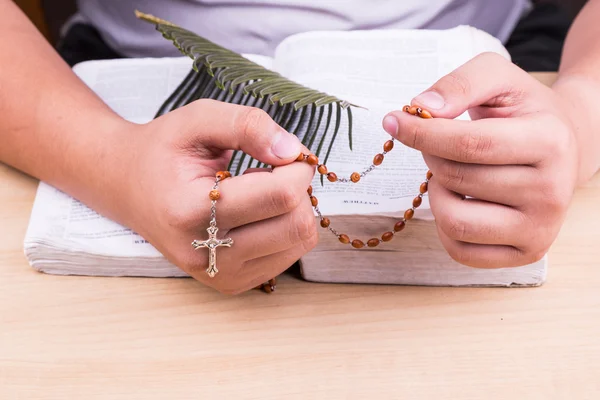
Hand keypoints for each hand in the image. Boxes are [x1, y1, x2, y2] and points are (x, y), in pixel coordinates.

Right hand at [123, 99, 317, 293]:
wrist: (127, 187)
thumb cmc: (163, 150)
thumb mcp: (198, 119)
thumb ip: (247, 125)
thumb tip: (293, 151)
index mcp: (191, 211)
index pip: (280, 195)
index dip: (298, 166)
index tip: (285, 150)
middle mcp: (205, 254)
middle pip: (296, 224)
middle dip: (298, 188)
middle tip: (270, 169)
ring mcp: (219, 275)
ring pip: (299, 242)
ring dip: (293, 209)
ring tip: (258, 191)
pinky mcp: (231, 283)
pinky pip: (289, 255)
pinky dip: (284, 227)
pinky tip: (255, 213)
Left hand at [383, 52, 578, 267]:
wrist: (565, 148)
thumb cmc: (524, 112)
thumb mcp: (498, 78)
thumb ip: (460, 84)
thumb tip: (421, 108)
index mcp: (549, 142)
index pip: (468, 144)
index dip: (422, 133)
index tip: (395, 122)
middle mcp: (551, 192)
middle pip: (457, 180)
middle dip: (432, 157)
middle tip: (437, 144)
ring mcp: (539, 229)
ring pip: (454, 221)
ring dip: (437, 194)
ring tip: (451, 173)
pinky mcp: (525, 253)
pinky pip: (460, 250)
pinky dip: (445, 226)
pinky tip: (459, 201)